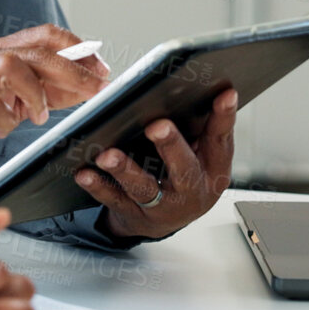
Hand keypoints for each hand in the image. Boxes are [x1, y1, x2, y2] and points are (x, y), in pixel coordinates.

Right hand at [0, 25, 108, 198]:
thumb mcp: (1, 100)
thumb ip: (35, 92)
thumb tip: (79, 89)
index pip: (44, 36)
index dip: (78, 48)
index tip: (103, 67)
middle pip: (36, 51)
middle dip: (75, 70)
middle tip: (99, 89)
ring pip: (12, 65)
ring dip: (37, 89)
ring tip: (43, 114)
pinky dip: (7, 117)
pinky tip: (9, 125)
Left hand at [74, 88, 237, 239]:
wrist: (164, 222)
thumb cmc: (183, 176)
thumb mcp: (201, 156)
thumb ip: (200, 128)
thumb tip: (194, 87)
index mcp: (212, 169)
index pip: (220, 140)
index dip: (224, 117)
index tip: (224, 92)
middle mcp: (191, 190)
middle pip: (183, 168)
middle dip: (170, 146)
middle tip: (156, 125)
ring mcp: (163, 206)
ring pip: (144, 187)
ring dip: (125, 169)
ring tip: (107, 154)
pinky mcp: (134, 214)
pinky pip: (114, 199)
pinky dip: (98, 185)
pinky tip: (84, 172)